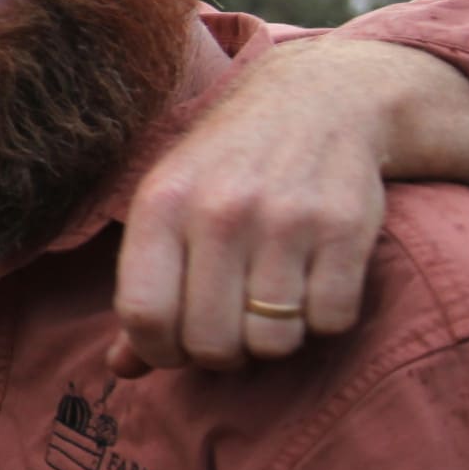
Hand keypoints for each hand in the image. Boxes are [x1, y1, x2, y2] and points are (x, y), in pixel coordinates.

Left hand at [105, 38, 468, 375]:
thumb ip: (144, 287)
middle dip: (221, 353)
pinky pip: (331, 321)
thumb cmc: (228, 168)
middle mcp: (219, 210)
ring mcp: (284, 218)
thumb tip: (123, 368)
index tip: (175, 346)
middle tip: (232, 326)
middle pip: (211, 342)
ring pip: (274, 341)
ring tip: (271, 302)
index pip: (144, 315)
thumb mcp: (170, 208)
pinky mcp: (345, 227)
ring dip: (275, 338)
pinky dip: (324, 320)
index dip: (157, 351)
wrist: (318, 101)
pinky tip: (313, 284)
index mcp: (161, 204)